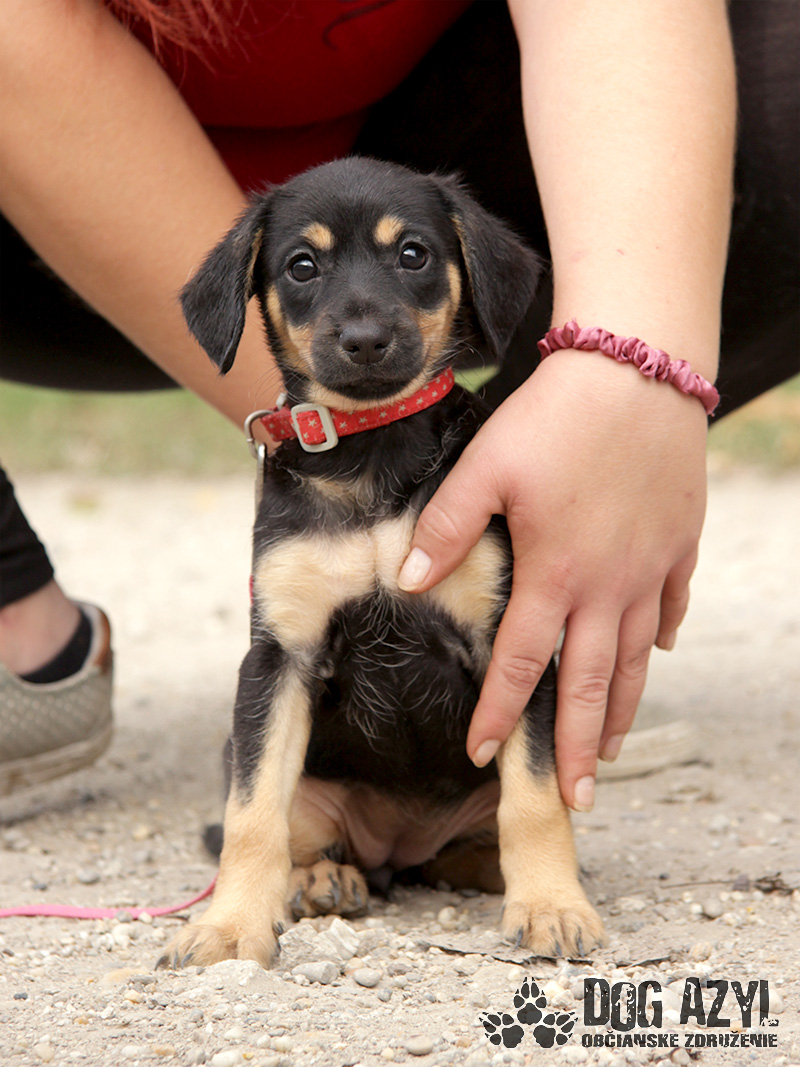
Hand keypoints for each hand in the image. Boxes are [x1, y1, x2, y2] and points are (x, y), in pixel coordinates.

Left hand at [398, 351, 708, 810]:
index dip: (500, 715)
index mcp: (553, 574)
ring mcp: (650, 568)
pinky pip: (671, 605)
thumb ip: (446, 529)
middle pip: (591, 683)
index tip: (483, 756)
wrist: (637, 370)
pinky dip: (660, 637)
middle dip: (577, 746)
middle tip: (578, 797)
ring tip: (612, 750)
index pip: (521, 665)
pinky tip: (656, 654)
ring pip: (636, 657)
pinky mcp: (678, 542)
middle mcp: (607, 585)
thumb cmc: (556, 418)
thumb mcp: (486, 467)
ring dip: (621, 708)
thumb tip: (407, 580)